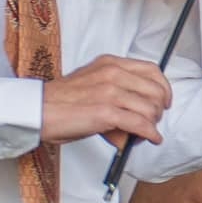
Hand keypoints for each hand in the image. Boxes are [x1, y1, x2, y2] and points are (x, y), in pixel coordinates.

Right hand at [40, 54, 171, 146]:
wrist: (36, 111)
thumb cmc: (61, 101)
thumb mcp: (93, 84)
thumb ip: (117, 90)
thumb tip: (139, 111)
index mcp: (109, 63)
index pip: (152, 70)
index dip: (163, 88)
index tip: (165, 100)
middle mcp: (112, 74)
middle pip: (155, 90)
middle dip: (159, 109)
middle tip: (153, 120)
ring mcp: (109, 92)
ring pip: (150, 108)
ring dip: (152, 124)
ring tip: (145, 132)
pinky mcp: (106, 112)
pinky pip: (140, 124)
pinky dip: (150, 133)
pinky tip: (150, 138)